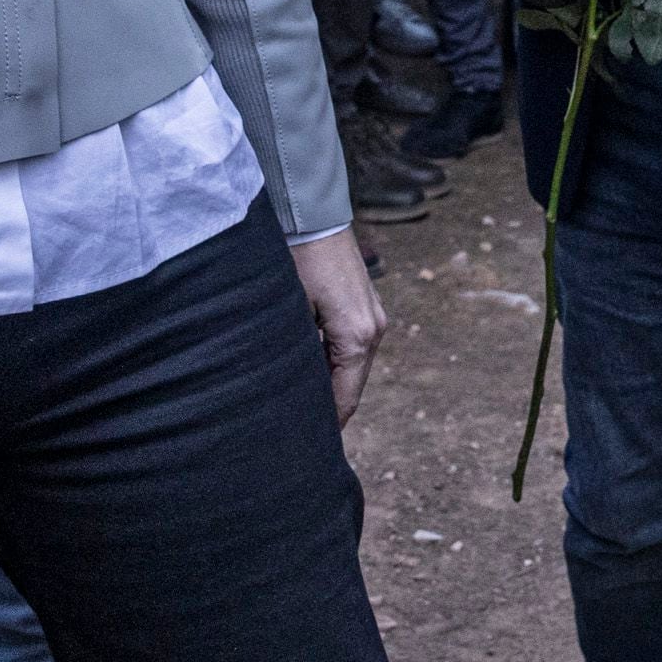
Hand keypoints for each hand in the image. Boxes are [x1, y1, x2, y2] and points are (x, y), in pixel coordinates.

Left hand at [289, 232, 388, 422]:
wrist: (311, 214)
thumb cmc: (294, 260)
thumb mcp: (288, 312)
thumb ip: (294, 357)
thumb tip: (287, 393)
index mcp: (357, 337)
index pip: (344, 398)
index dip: (328, 426)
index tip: (307, 448)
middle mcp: (374, 330)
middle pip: (351, 386)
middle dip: (327, 409)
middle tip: (297, 433)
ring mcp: (373, 317)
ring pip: (351, 367)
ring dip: (328, 385)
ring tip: (299, 407)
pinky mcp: (366, 306)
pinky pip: (351, 347)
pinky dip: (332, 364)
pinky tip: (308, 372)